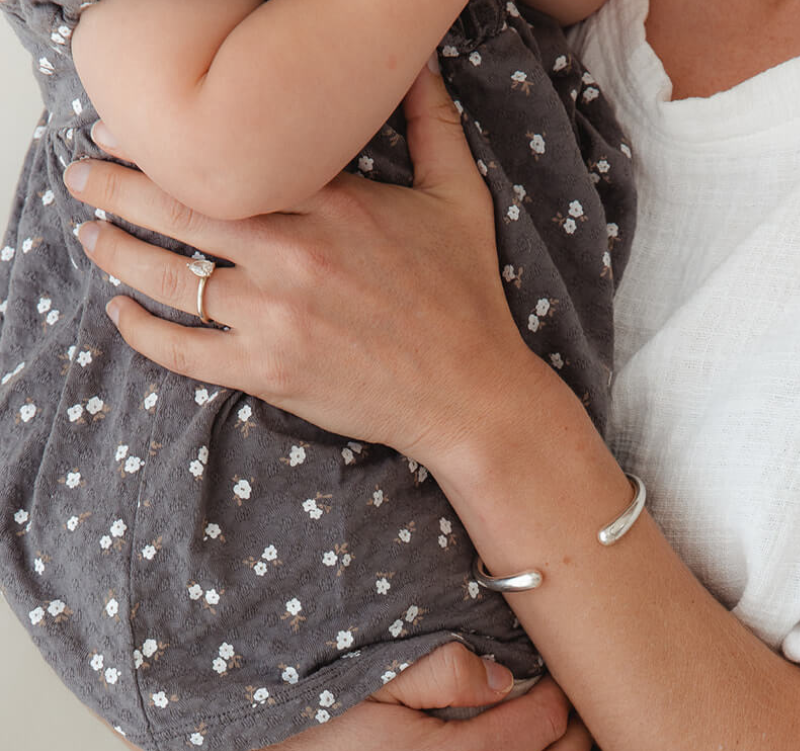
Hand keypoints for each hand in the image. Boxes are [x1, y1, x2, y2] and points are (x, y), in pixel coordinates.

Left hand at [64, 64, 557, 469]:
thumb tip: (419, 61)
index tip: (130, 134)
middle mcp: (294, 254)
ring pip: (168, 277)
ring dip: (115, 253)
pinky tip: (120, 314)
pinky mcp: (269, 372)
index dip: (163, 144)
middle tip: (81, 176)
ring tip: (88, 237)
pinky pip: (182, 350)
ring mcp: (276, 317)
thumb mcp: (460, 199)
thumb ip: (432, 124)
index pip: (224, 159)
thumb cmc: (467, 298)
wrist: (471, 393)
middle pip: (177, 208)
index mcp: (332, 204)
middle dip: (115, 187)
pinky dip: (142, 333)